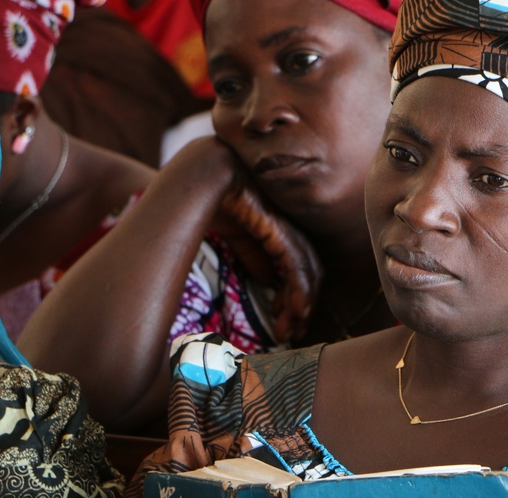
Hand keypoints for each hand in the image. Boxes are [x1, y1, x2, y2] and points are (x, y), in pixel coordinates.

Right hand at [220, 183, 321, 342]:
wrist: (198, 175)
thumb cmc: (211, 199)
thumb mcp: (236, 234)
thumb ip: (254, 253)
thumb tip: (268, 279)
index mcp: (282, 222)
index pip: (300, 263)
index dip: (297, 294)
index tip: (288, 322)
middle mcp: (290, 221)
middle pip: (308, 268)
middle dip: (302, 304)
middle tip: (293, 333)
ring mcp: (287, 221)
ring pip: (305, 269)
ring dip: (301, 304)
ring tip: (292, 330)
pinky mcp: (277, 223)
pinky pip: (295, 262)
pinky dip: (298, 289)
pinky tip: (297, 311)